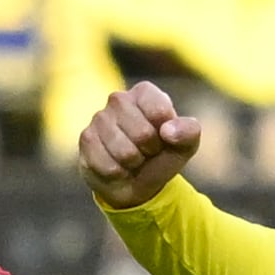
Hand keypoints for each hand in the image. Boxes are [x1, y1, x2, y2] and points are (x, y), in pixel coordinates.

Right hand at [77, 79, 205, 207]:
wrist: (135, 181)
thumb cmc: (161, 156)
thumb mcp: (185, 145)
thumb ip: (189, 132)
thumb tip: (168, 132)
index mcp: (145, 93)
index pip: (159, 111)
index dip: (167, 134)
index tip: (164, 137)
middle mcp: (119, 99)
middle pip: (142, 133)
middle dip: (150, 151)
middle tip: (147, 151)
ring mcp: (99, 118)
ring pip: (124, 152)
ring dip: (134, 164)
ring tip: (132, 159)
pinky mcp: (86, 139)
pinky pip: (108, 165)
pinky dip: (118, 173)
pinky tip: (117, 167)